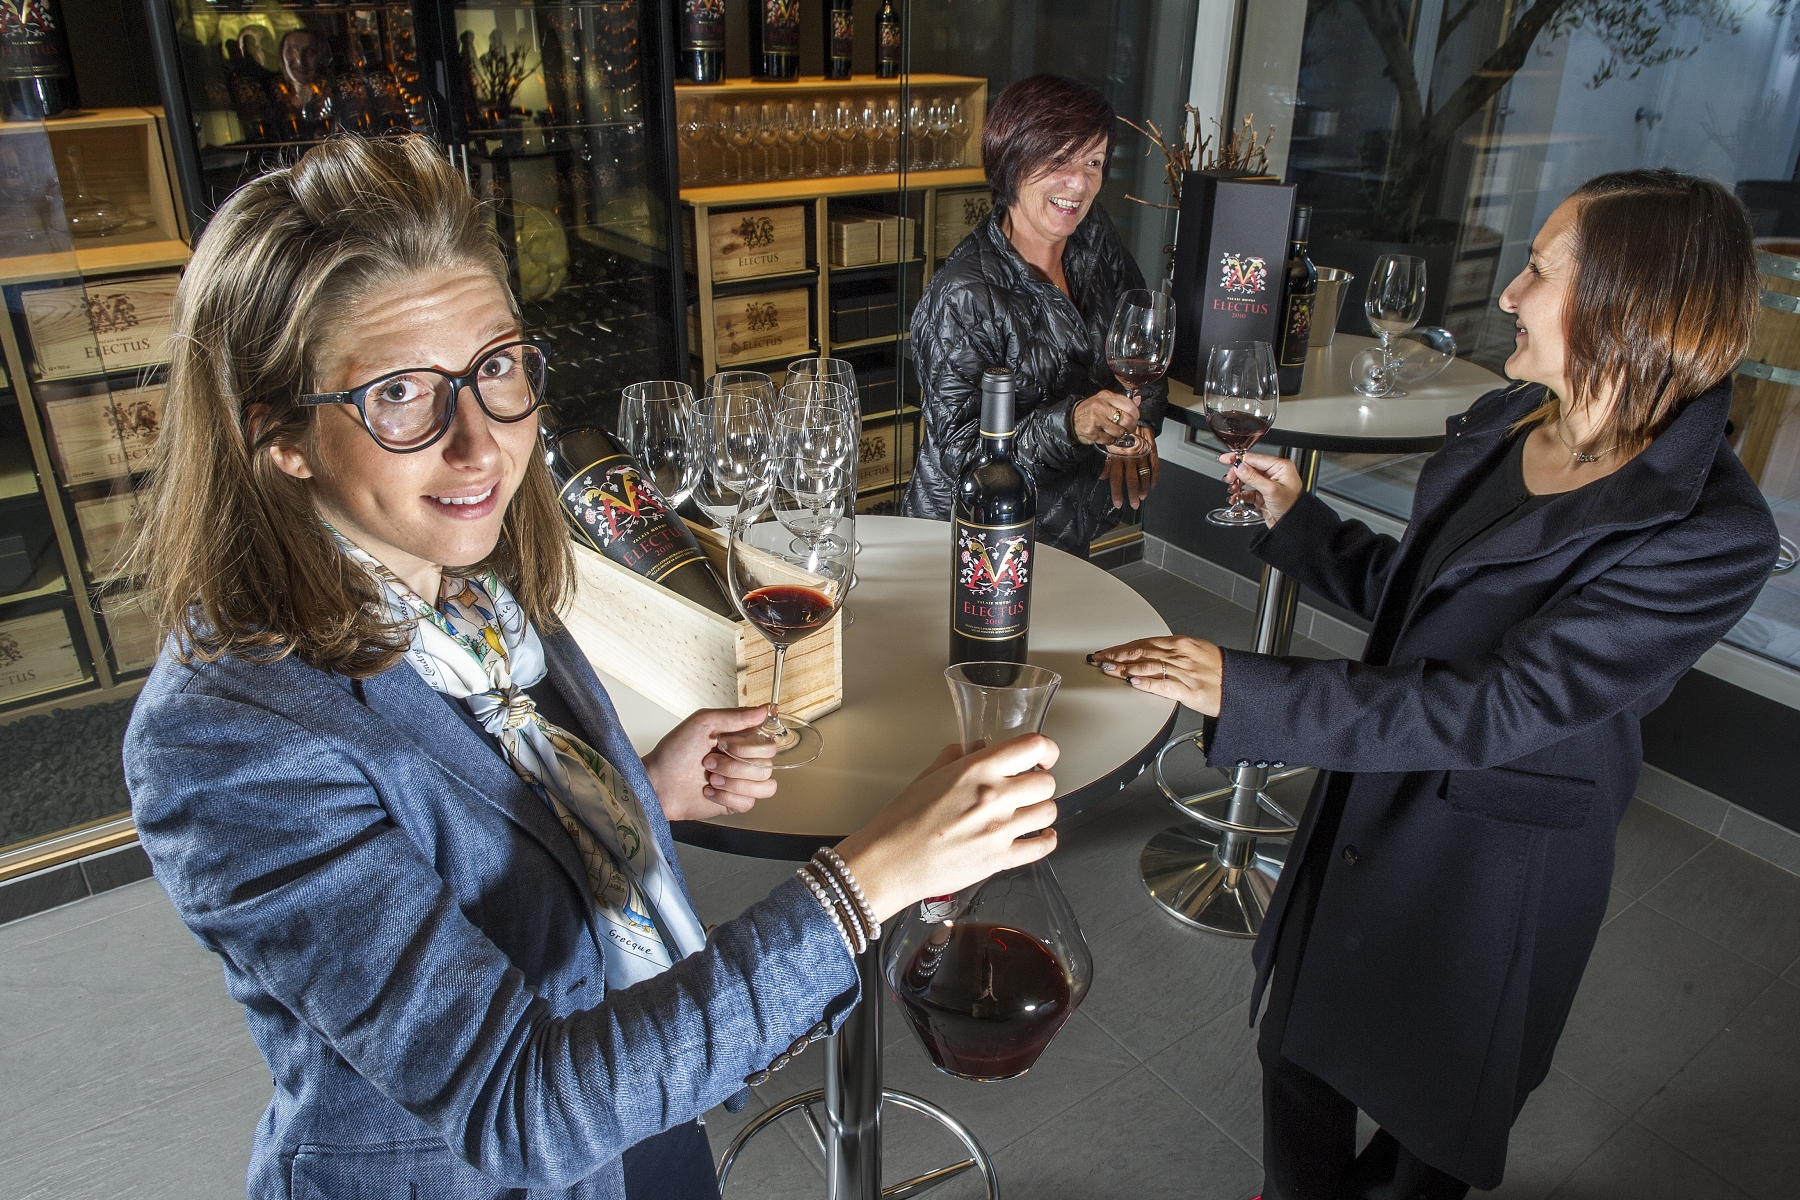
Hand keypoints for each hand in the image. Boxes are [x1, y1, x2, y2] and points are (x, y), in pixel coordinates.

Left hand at [642, 706, 776, 821]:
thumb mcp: (702, 723)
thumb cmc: (673, 753)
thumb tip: (764, 710)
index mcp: (740, 739)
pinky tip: (710, 791)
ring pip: (764, 786)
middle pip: (767, 765)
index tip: (723, 743)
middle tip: (710, 761)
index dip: (747, 747)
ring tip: (711, 778)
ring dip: (733, 783)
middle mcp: (744, 760)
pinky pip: (749, 803)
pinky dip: (726, 797)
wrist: (658, 783)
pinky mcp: (735, 802)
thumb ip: (736, 716)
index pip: (768, 744)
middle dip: (734, 766)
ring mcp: (741, 782)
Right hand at [833, 735, 1060, 922]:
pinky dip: (1046, 840)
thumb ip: (955, 757)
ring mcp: (1000, 830)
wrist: (890, 862)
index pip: (1033, 746)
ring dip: (1041, 810)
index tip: (1043, 756)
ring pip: (1048, 812)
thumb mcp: (926, 777)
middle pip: (1046, 782)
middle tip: (1029, 787)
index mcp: (975, 771)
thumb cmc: (900, 823)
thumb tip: (975, 747)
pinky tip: (1040, 835)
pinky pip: (1042, 847)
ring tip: (1030, 811)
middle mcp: (993, 797)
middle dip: (1039, 783)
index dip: (1046, 749)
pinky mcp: (1001, 860)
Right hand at [1072, 389, 1141, 445]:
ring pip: (1119, 431)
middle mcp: (1101, 406)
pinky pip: (1109, 440)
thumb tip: (1138, 400)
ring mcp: (1096, 419)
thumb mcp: (1105, 400)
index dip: (1136, 415)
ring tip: (1114, 432)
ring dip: (1119, 434)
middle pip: (1126, 420)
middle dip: (1131, 427)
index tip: (1134, 418)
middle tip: (1129, 429)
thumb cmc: (1091, 410)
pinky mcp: (1092, 431)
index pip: (1130, 406)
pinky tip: (1105, 435)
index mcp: (1106, 396)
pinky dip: (1110, 440)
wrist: (1072, 419)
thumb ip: (1122, 401)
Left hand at [1090, 636, 1223, 715]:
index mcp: (1181, 643)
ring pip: (1148, 666)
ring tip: (1107, 669)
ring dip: (1124, 668)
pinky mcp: (1190, 690)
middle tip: (1098, 659)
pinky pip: (1164, 685)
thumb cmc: (1220, 670)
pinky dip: (1147, 683)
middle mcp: (1180, 655)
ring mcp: (1184, 672)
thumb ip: (1172, 652)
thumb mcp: (1196, 652)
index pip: (1144, 642)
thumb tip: (1149, 654)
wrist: (1241, 685)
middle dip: (1116, 655)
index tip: (1106, 651)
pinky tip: (1133, 682)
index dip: (1122, 647)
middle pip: (1141, 651)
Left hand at [1102, 433, 1159, 509]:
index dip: (1117, 492)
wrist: (1136, 418)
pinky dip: (1155, 477)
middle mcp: (1130, 457)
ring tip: (1142, 496)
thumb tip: (1102, 477)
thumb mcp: (1110, 447)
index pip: (1116, 478)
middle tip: (1134, 504)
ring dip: (1143, 488)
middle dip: (1132, 495)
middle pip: (1131, 480)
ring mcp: (1142, 454)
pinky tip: (1153, 484)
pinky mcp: (1152, 451)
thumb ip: (1107, 463)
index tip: (1119, 503)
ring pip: (1144, 475)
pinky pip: (1155, 466)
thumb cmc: (1122, 434)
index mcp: (1118, 457)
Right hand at [1219, 450, 1303, 526]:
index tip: (1226, 459)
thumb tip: (1239, 466)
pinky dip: (1240, 494)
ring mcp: (1268, 484)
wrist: (1294, 527)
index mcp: (1280, 467)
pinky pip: (1248, 491)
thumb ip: (1253, 477)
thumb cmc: (1292, 507)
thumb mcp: (1271, 490)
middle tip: (1229, 479)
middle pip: (1250, 468)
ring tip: (1232, 490)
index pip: (1255, 458)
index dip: (1239, 459)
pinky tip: (1235, 498)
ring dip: (1237, 484)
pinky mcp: (1263, 495)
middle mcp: (1274, 474)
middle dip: (1237, 473)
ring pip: (1247, 479)